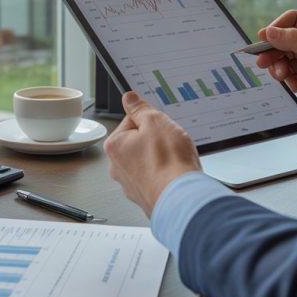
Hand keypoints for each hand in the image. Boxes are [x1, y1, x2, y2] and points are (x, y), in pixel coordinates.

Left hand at [103, 92, 201, 216]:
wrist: (181, 198)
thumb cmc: (167, 161)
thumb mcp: (155, 121)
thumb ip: (140, 108)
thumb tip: (129, 99)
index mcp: (115, 145)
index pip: (132, 121)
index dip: (151, 120)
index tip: (161, 125)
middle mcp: (118, 167)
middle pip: (140, 142)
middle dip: (157, 140)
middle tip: (171, 143)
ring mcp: (131, 184)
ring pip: (150, 160)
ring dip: (163, 158)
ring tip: (176, 160)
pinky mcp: (146, 196)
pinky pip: (157, 178)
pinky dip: (166, 175)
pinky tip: (176, 175)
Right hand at [256, 10, 296, 129]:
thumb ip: (294, 40)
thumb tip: (270, 32)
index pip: (295, 20)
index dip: (277, 28)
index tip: (262, 38)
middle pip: (288, 42)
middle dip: (275, 52)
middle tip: (262, 62)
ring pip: (289, 61)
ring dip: (281, 68)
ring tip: (281, 76)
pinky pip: (295, 77)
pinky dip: (290, 81)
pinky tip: (293, 86)